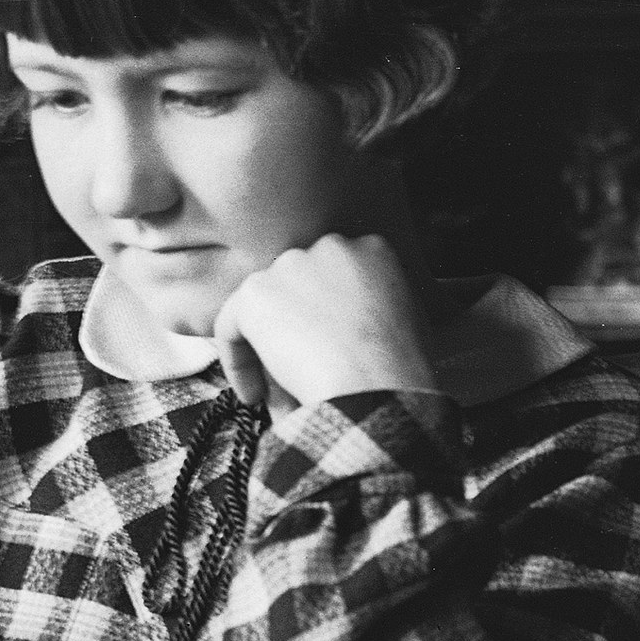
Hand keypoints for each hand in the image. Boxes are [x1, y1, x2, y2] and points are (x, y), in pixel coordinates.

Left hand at [208, 235, 438, 412]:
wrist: (377, 387)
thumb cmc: (400, 372)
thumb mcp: (409, 323)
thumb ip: (377, 307)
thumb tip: (345, 329)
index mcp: (372, 249)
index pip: (332, 274)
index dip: (322, 315)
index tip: (324, 348)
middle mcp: (329, 245)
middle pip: (295, 285)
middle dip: (292, 327)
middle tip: (297, 369)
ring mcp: (290, 265)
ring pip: (263, 306)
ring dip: (265, 347)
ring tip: (275, 390)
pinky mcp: (256, 292)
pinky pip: (230, 325)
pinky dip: (237, 362)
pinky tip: (254, 394)